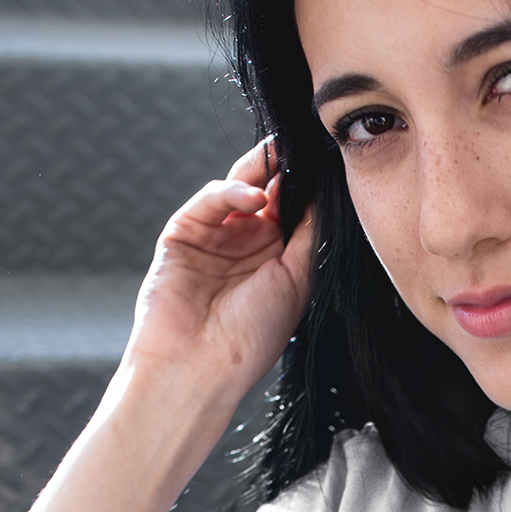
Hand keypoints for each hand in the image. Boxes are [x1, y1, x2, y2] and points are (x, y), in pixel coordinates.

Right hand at [123, 138, 314, 402]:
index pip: (294, 212)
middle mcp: (246, 246)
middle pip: (267, 193)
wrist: (199, 365)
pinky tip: (254, 194)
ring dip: (260, 172)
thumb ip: (309, 235)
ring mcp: (214, 237)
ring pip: (238, 188)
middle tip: (303, 146)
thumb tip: (326, 194)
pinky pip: (210, 200)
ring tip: (281, 160)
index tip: (327, 163)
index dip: (308, 189)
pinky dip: (231, 190)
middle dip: (284, 171)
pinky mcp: (183, 232)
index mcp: (276, 261)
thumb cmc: (252, 336)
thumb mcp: (297, 281)